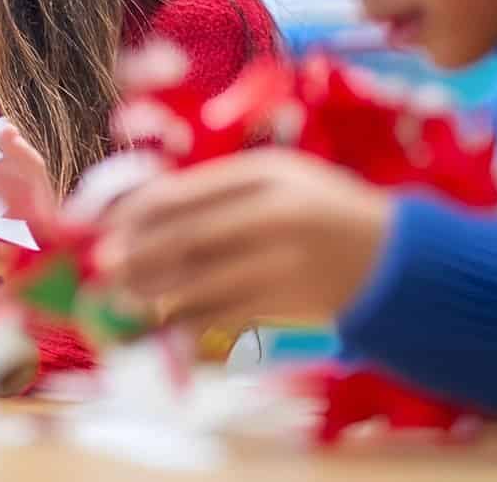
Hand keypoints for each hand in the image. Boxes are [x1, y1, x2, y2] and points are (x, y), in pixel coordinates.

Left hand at [95, 149, 394, 330]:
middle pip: (187, 239)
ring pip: (201, 282)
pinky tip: (163, 321)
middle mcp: (274, 217)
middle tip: (102, 266)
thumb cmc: (319, 208)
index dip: (136, 211)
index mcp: (265, 175)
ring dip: (153, 292)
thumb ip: (217, 188)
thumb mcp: (277, 177)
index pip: (184, 193)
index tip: (105, 225)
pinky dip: (188, 320)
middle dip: (137, 254)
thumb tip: (144, 210)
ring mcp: (282, 264)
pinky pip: (224, 316)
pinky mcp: (286, 305)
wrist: (395, 258)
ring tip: (120, 295)